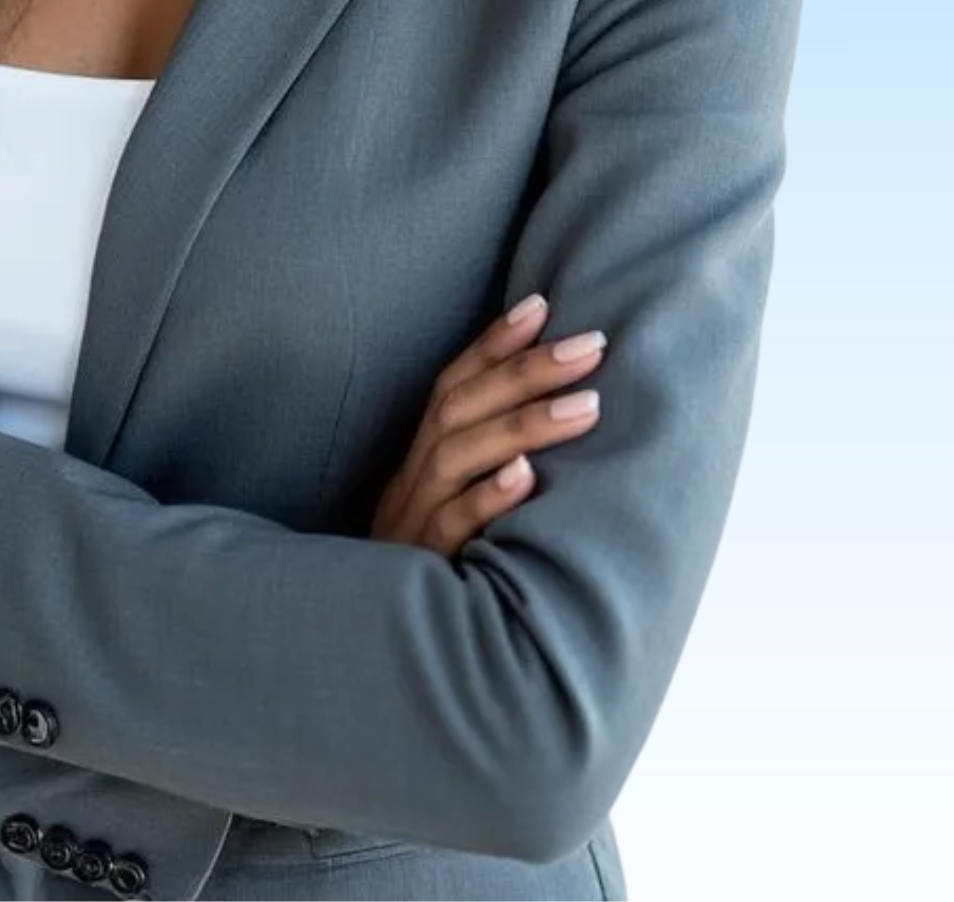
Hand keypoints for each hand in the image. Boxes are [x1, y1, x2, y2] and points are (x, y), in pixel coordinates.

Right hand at [368, 295, 606, 557]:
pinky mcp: (421, 567)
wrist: (362, 649)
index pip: (452, 385)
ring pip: (460, 456)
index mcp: (418, 462)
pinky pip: (452, 526)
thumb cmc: (426, 576)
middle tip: (591, 344)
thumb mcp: (442, 514)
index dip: (493, 343)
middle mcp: (411, 481)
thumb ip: (478, 472)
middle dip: (526, 369)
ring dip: (524, 423)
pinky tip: (526, 477)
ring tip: (587, 404)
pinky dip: (487, 497)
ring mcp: (412, 522)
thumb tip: (550, 431)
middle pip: (461, 408)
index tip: (542, 304)